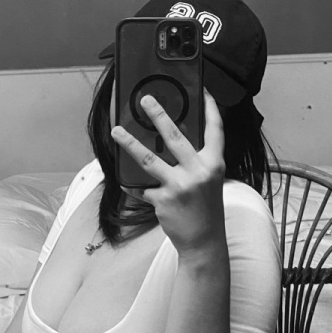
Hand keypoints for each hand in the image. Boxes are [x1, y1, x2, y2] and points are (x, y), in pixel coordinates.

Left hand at [111, 89, 226, 256]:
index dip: (210, 108)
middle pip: (174, 136)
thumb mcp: (210, 180)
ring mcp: (179, 185)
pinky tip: (123, 179)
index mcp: (214, 164)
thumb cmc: (207, 209)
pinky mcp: (162, 199)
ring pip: (149, 158)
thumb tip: (174, 141)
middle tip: (145, 100)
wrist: (204, 241)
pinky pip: (141, 187)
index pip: (215, 130)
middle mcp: (198, 171)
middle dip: (158, 115)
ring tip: (116, 130)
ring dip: (130, 142)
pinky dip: (131, 183)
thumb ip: (197, 161)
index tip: (203, 91)